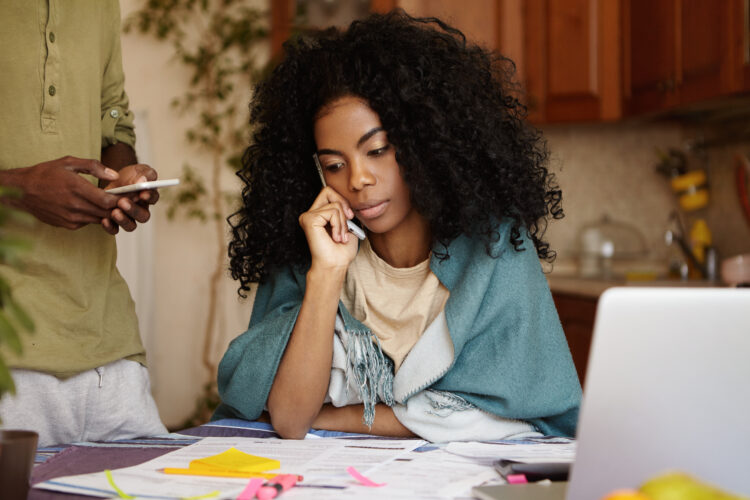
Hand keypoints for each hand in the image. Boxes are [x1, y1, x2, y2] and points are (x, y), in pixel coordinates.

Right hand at [1, 156, 119, 229]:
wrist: (21, 191)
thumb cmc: (45, 173)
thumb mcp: (68, 162)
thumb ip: (93, 166)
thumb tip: (115, 173)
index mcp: (76, 188)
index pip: (107, 200)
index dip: (121, 200)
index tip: (129, 196)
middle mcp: (74, 206)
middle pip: (106, 212)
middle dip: (119, 208)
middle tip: (128, 202)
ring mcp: (70, 217)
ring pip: (99, 219)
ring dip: (108, 213)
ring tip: (115, 205)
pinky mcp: (67, 225)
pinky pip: (88, 222)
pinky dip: (94, 216)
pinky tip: (95, 208)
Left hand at [101, 164, 159, 233]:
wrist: (113, 178)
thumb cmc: (129, 175)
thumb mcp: (139, 170)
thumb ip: (144, 174)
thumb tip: (143, 181)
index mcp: (149, 196)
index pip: (153, 198)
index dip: (149, 197)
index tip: (142, 194)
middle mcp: (141, 209)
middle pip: (143, 216)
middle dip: (134, 210)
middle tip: (123, 202)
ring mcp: (128, 217)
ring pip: (131, 226)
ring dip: (123, 220)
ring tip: (115, 212)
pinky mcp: (115, 221)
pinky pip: (115, 229)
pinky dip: (110, 227)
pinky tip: (104, 220)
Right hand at [298, 186, 358, 270]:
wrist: (336, 264)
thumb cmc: (342, 250)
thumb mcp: (348, 225)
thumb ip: (346, 210)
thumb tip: (350, 199)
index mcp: (318, 214)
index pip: (329, 192)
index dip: (342, 200)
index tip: (350, 216)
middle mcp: (310, 214)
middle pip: (328, 190)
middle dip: (343, 205)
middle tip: (348, 222)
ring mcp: (308, 216)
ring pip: (334, 205)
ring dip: (343, 222)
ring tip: (340, 237)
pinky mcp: (309, 220)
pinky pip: (332, 212)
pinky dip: (338, 225)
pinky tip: (335, 237)